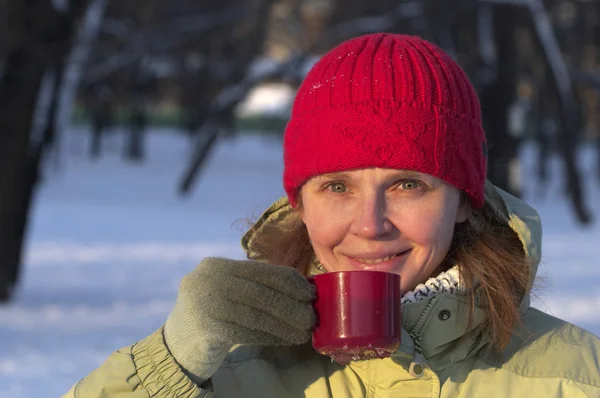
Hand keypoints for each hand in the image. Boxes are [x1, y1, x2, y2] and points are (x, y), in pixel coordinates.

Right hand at [164, 257, 315, 381]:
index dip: (290, 281)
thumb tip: (304, 289)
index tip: (310, 293)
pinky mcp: (206, 327)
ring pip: (257, 314)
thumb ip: (257, 286)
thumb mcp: (231, 292)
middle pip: (261, 292)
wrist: (178, 345)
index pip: (262, 270)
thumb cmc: (215, 315)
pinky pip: (247, 332)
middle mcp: (208, 279)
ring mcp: (204, 302)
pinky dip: (271, 337)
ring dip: (285, 325)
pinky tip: (286, 340)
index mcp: (217, 265)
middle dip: (291, 306)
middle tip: (312, 317)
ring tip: (304, 331)